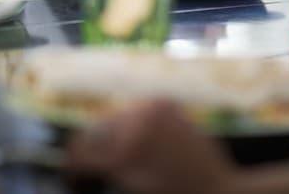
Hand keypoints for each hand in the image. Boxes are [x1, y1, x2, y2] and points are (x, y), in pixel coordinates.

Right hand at [65, 100, 238, 193]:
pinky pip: (136, 110)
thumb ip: (101, 169)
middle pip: (95, 131)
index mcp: (123, 154)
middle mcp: (134, 124)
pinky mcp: (165, 103)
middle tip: (89, 164)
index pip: (80, 151)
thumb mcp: (131, 187)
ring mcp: (151, 109)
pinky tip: (139, 139)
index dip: (70, 164)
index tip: (70, 172)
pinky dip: (133, 123)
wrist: (219, 190)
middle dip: (90, 149)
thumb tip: (75, 162)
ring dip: (112, 134)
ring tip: (120, 153)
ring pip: (114, 117)